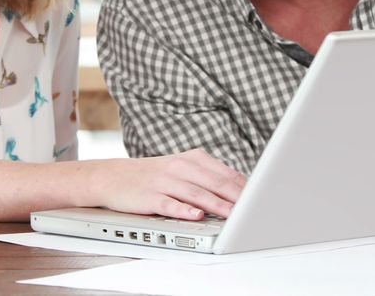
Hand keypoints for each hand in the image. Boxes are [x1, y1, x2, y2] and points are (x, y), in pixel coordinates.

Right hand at [91, 149, 246, 219]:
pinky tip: (196, 215)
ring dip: (216, 205)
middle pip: (214, 182)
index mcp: (192, 159)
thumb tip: (241, 189)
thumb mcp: (182, 168)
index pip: (224, 173)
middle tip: (254, 208)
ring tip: (233, 215)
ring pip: (196, 193)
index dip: (244, 187)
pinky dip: (183, 209)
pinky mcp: (149, 196)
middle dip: (236, 197)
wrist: (111, 176)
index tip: (262, 198)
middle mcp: (179, 167)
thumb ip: (208, 177)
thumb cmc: (153, 175)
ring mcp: (164, 181)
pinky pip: (169, 204)